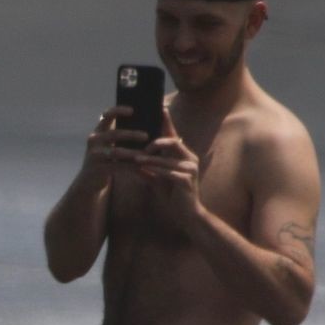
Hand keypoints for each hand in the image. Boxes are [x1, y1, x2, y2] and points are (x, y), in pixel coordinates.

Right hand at [82, 106, 148, 184]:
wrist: (89, 181)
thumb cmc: (104, 159)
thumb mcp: (106, 144)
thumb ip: (116, 133)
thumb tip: (143, 123)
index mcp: (98, 131)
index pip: (106, 116)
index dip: (118, 111)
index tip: (132, 111)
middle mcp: (94, 141)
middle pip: (114, 134)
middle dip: (131, 135)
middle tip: (146, 136)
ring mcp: (95, 155)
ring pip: (116, 152)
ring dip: (132, 152)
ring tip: (146, 154)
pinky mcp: (98, 168)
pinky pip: (117, 166)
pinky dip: (131, 166)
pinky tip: (142, 167)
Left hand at [133, 106, 202, 231]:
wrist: (187, 215)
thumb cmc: (173, 196)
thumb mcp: (158, 179)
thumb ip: (149, 168)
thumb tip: (133, 159)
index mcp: (184, 156)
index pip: (174, 136)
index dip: (167, 122)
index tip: (159, 109)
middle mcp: (190, 159)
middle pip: (172, 142)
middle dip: (154, 142)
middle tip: (140, 147)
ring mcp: (190, 169)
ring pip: (167, 158)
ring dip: (149, 158)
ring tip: (135, 158)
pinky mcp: (186, 180)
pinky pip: (167, 172)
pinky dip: (154, 171)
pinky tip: (142, 170)